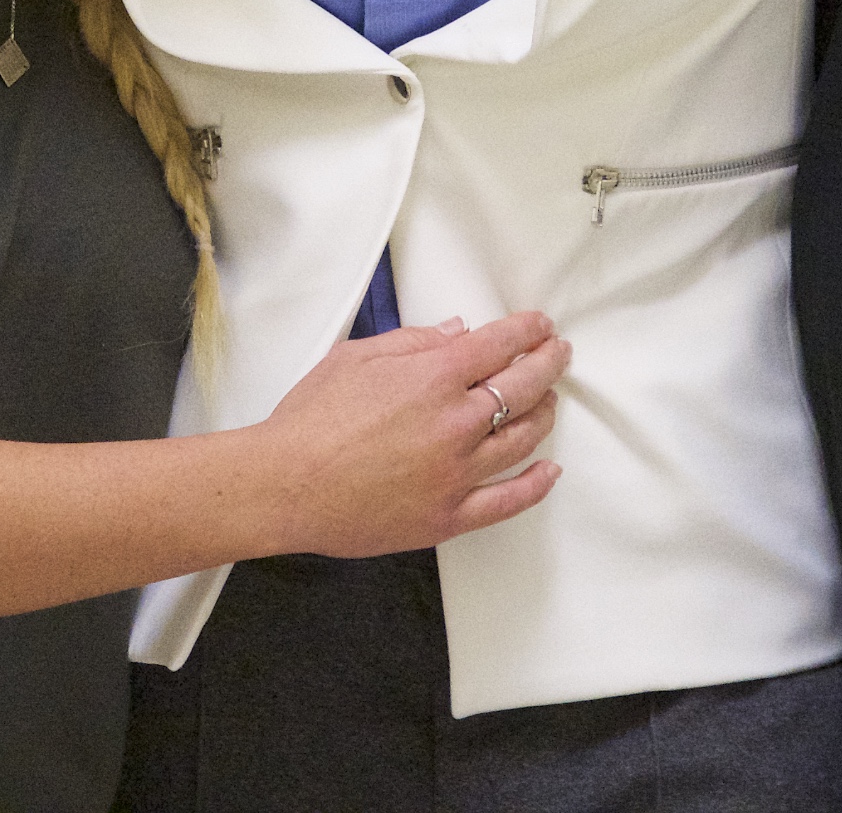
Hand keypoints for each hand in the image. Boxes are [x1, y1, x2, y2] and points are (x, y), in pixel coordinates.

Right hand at [253, 310, 569, 558]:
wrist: (285, 484)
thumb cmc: (310, 420)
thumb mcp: (355, 358)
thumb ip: (412, 340)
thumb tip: (456, 331)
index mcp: (432, 377)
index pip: (499, 345)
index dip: (526, 331)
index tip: (538, 326)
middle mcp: (454, 423)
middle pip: (523, 386)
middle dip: (547, 363)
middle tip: (557, 353)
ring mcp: (456, 473)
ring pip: (523, 439)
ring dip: (545, 413)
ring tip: (550, 399)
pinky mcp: (449, 516)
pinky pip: (508, 501)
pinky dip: (536, 484)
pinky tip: (549, 470)